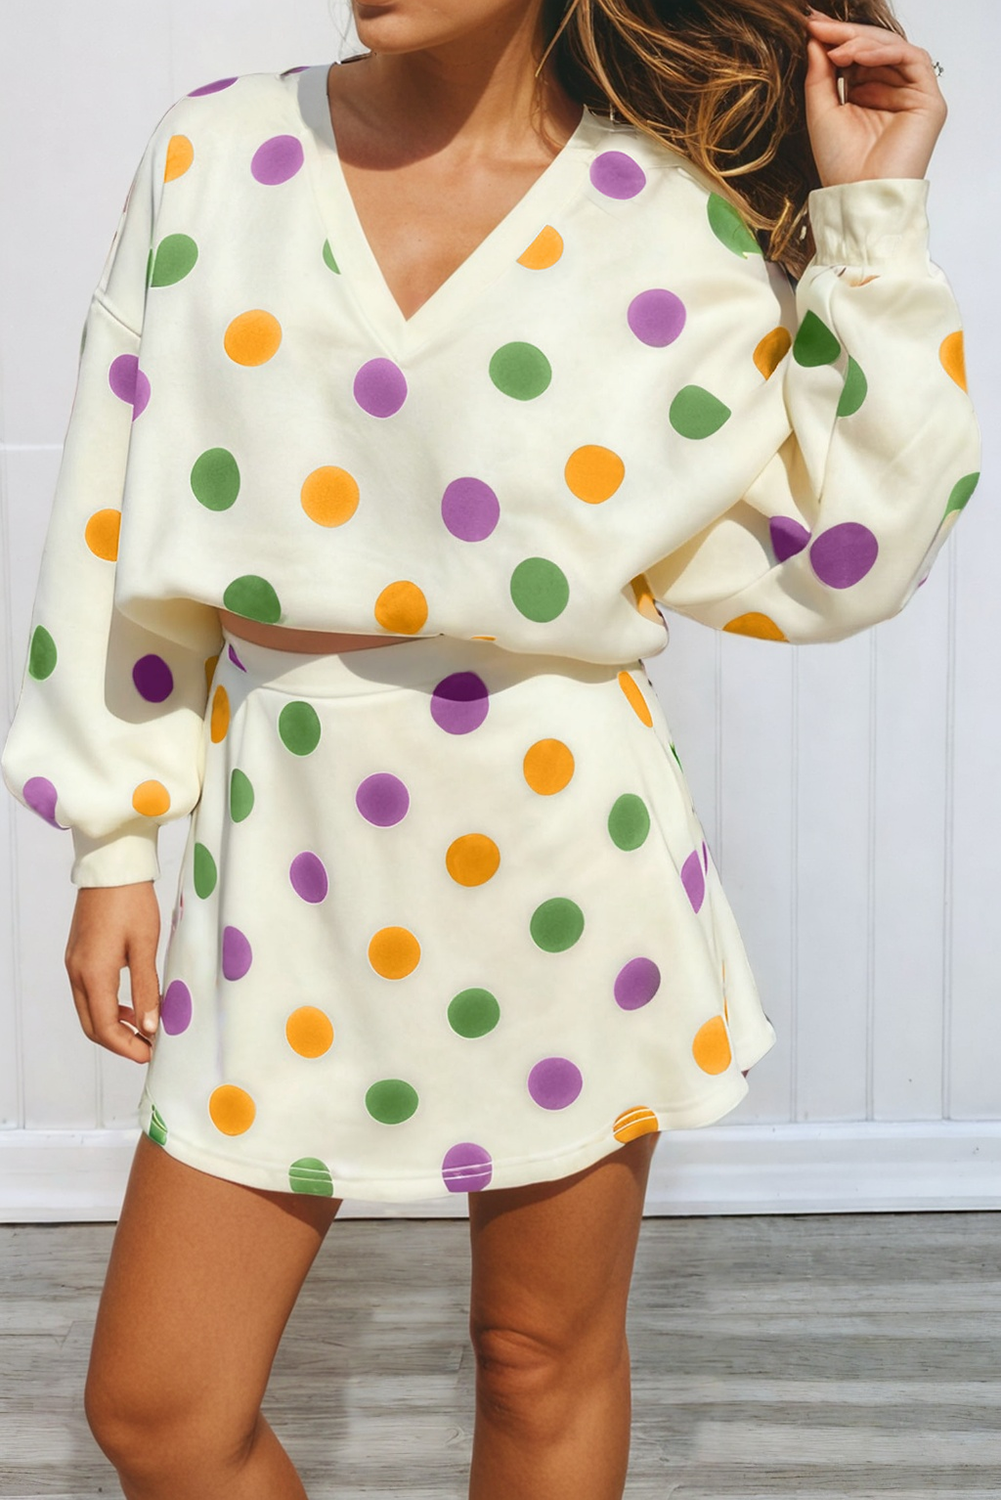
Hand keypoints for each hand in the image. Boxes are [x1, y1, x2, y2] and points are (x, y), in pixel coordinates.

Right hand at [65, 883, 161, 1062]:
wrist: (111, 867)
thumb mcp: (145, 945)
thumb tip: (149, 1027)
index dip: (127, 1047)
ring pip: (89, 1010)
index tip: (151, 1055)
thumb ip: (146, 988)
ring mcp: (74, 964)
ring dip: (113, 1026)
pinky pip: (88, 993)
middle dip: (119, 1043)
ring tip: (144, 1030)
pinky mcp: (79, 955)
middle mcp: (77, 972)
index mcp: (93, 973)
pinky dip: (108, 1007)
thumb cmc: (132, 902)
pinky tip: (131, 1005)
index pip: (106, 1027)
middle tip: (148, 1049)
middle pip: (92, 1025)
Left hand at [803, 9, 947, 186]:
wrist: (859, 194)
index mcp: (867, 96)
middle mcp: (891, 93)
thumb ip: (820, 75)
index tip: (811, 25)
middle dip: (847, 35)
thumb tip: (816, 38)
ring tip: (837, 48)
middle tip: (820, 26)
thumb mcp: (821, 112)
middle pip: (875, 49)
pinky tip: (858, 55)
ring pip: (893, 49)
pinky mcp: (929, 101)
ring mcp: (911, 96)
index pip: (857, 56)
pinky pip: (911, 59)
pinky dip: (884, 52)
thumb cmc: (841, 166)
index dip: (836, 39)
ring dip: (863, 42)